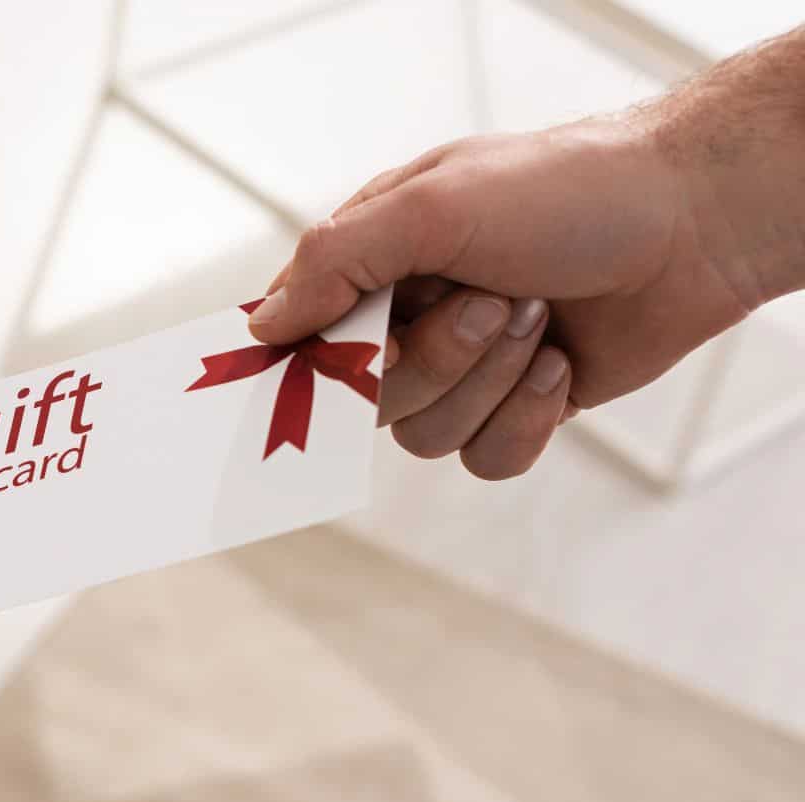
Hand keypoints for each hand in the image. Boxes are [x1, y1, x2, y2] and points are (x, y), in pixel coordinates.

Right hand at [246, 100, 804, 477]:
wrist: (690, 222)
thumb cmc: (563, 190)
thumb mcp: (433, 203)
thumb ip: (337, 261)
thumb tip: (262, 326)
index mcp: (373, 262)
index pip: (297, 333)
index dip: (302, 361)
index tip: (323, 368)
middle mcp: (408, 319)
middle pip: (364, 401)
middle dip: (435, 360)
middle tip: (492, 304)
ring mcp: (462, 369)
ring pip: (424, 437)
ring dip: (490, 382)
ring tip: (539, 317)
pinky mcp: (516, 408)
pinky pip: (486, 460)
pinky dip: (526, 418)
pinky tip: (560, 365)